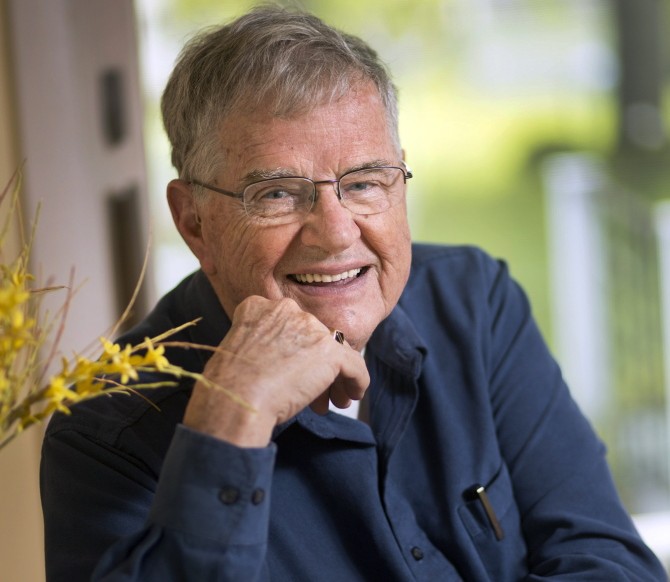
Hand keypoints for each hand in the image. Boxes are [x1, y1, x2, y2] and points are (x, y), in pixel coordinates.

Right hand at [183, 296, 369, 446]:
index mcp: (258, 306)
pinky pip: (354, 365)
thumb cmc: (229, 387)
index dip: (297, 351)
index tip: (294, 371)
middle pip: (314, 338)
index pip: (291, 326)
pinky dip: (357, 381)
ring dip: (335, 376)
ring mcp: (310, 327)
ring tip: (332, 399)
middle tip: (314, 391)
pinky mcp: (329, 350)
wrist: (236, 400)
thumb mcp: (238, 351)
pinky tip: (352, 395)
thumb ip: (262, 345)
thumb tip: (283, 363)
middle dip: (316, 366)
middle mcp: (286, 309)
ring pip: (334, 351)